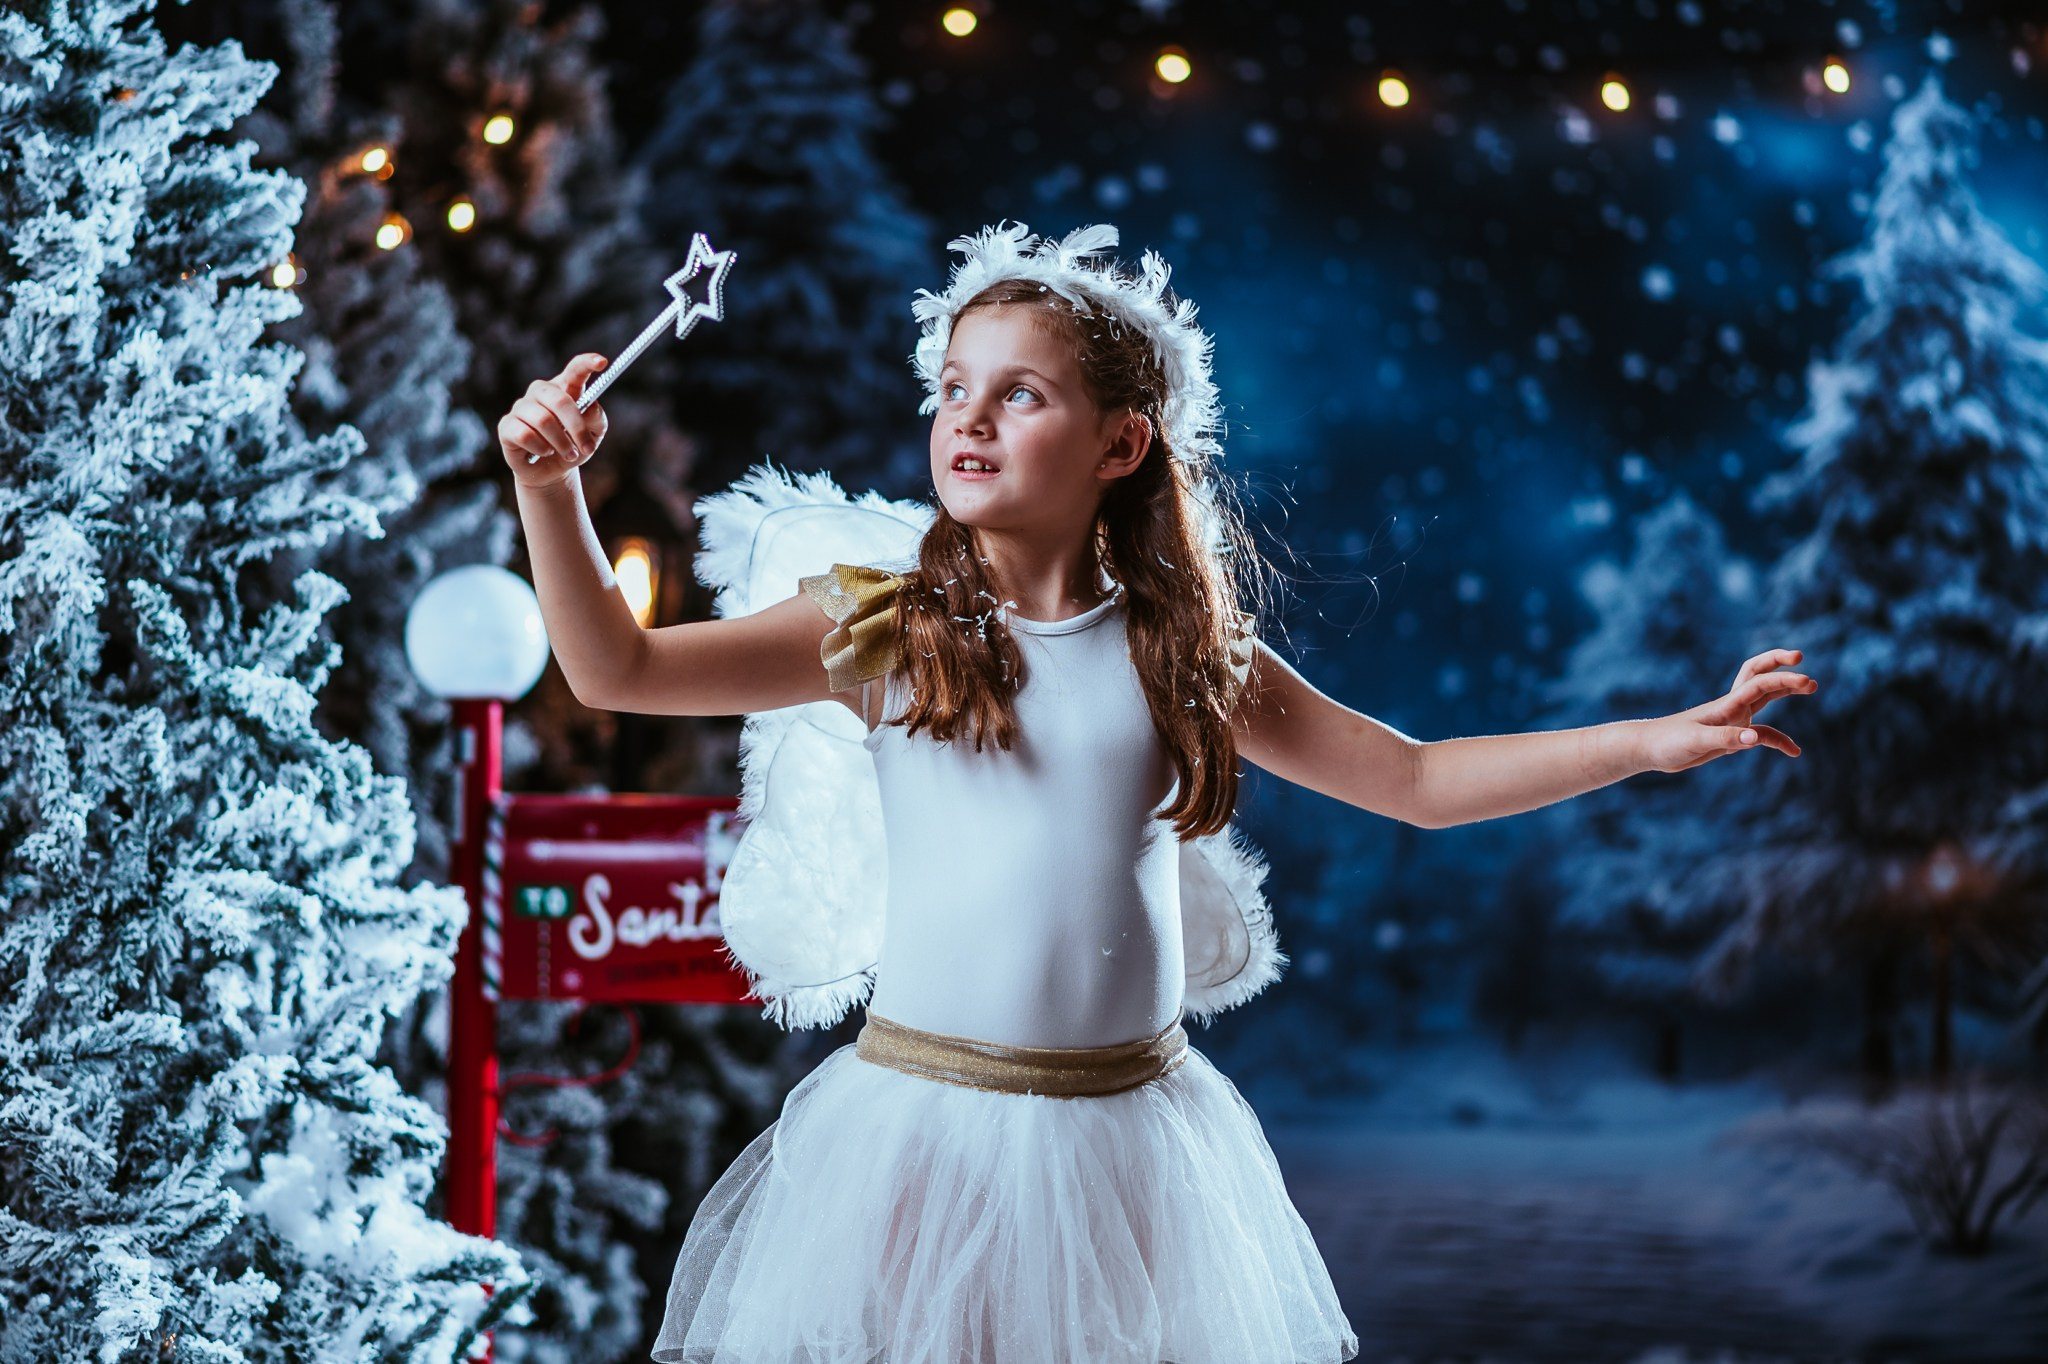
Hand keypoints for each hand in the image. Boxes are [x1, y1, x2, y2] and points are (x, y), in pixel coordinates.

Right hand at [498, 354, 609, 487]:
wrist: (552, 471)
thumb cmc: (573, 445)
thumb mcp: (593, 434)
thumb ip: (596, 418)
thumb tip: (589, 406)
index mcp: (564, 388)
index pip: (575, 369)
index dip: (587, 363)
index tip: (602, 362)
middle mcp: (540, 392)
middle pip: (559, 400)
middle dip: (576, 427)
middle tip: (586, 447)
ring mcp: (521, 406)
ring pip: (543, 421)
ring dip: (561, 443)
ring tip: (568, 454)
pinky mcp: (507, 425)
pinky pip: (525, 435)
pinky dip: (541, 448)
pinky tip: (544, 452)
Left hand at [1638, 648, 1817, 772]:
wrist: (1650, 749)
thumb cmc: (1667, 742)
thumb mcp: (1695, 742)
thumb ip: (1725, 739)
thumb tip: (1754, 739)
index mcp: (1726, 704)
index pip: (1759, 683)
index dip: (1782, 678)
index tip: (1805, 678)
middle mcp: (1733, 707)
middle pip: (1762, 678)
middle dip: (1783, 668)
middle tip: (1804, 666)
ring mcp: (1733, 719)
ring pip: (1765, 698)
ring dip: (1786, 691)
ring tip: (1812, 686)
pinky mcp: (1732, 736)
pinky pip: (1762, 734)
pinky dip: (1778, 740)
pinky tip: (1795, 751)